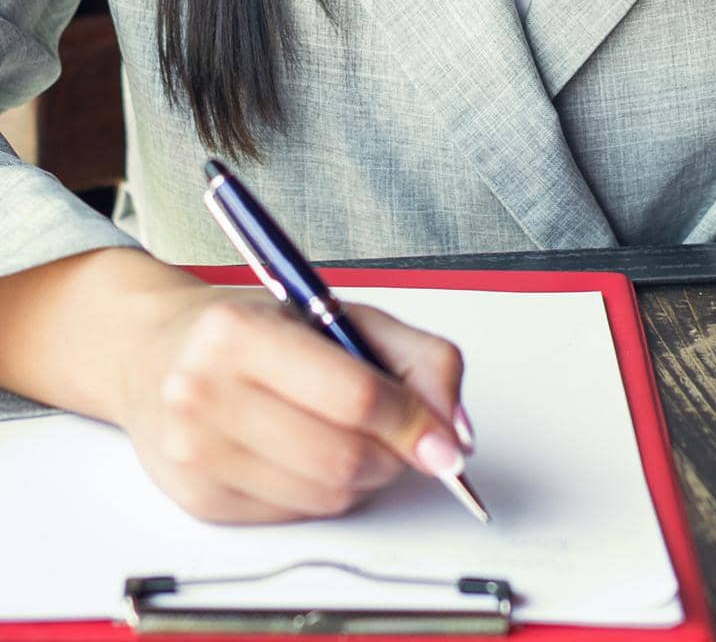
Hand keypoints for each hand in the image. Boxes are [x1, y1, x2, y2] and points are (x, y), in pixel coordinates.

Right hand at [116, 280, 471, 523]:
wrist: (152, 350)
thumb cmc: (250, 325)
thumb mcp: (335, 310)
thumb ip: (414, 356)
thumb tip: (454, 428)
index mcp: (239, 331)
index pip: (353, 394)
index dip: (413, 422)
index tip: (447, 441)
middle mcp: (206, 392)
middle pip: (342, 456)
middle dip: (394, 454)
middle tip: (406, 436)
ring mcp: (195, 452)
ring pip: (325, 494)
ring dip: (365, 476)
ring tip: (355, 435)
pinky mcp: (198, 499)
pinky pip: (296, 515)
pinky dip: (324, 491)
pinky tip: (310, 452)